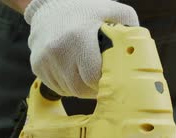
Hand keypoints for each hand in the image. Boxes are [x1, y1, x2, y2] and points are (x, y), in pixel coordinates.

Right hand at [24, 0, 138, 97]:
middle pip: (79, 89)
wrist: (50, 4)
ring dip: (80, 88)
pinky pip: (56, 87)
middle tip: (101, 82)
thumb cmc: (85, 9)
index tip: (110, 79)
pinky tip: (73, 71)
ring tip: (86, 74)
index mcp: (78, 37)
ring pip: (67, 90)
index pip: (92, 77)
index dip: (104, 82)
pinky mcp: (36, 65)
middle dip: (93, 89)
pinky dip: (67, 84)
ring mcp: (44, 59)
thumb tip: (139, 51)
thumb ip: (128, 27)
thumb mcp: (111, 10)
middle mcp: (58, 50)